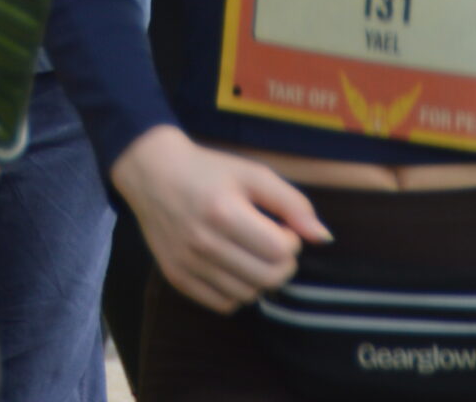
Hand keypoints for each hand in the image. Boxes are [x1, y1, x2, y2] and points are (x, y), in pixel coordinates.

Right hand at [112, 126, 328, 312]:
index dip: (291, 240)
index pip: (280, 251)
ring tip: (250, 251)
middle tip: (272, 242)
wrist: (152, 172)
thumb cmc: (208, 170)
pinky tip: (232, 265)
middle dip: (282, 263)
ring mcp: (188, 264)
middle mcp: (203, 242)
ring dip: (260, 277)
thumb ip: (291, 202)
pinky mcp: (177, 278)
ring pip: (248, 295)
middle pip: (268, 278)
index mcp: (223, 211)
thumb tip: (324, 237)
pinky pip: (224, 304)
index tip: (281, 226)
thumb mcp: (251, 173)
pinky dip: (237, 291)